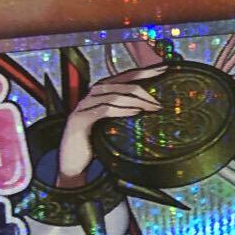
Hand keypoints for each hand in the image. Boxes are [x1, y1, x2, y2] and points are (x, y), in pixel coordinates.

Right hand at [56, 65, 165, 187]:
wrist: (73, 163)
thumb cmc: (94, 144)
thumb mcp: (112, 126)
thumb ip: (125, 114)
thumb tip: (150, 109)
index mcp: (100, 93)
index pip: (123, 77)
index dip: (143, 72)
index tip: (162, 70)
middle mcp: (91, 95)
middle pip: (119, 84)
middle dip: (142, 90)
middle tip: (158, 102)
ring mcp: (84, 106)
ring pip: (113, 95)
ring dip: (135, 100)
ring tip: (151, 108)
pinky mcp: (80, 120)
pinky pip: (104, 110)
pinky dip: (121, 110)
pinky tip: (135, 113)